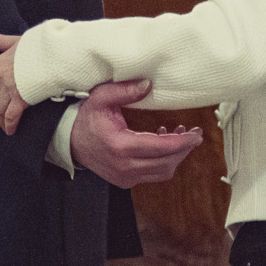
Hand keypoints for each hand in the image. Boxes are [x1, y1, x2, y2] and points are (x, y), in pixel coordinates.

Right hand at [68, 78, 203, 189]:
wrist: (69, 142)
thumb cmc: (86, 118)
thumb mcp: (101, 97)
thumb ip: (124, 90)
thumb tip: (149, 84)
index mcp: (120, 146)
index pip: (161, 148)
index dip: (182, 142)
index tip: (196, 134)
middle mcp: (124, 167)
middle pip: (166, 163)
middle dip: (184, 149)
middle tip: (194, 134)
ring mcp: (124, 177)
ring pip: (162, 172)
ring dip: (175, 156)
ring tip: (180, 136)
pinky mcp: (125, 181)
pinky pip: (152, 174)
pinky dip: (163, 161)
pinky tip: (163, 143)